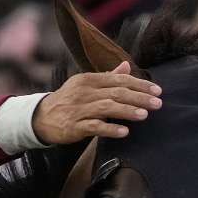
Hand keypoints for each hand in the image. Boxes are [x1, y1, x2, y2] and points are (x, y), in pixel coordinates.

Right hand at [31, 61, 161, 144]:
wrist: (40, 118)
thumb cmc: (68, 101)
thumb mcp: (85, 85)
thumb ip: (107, 76)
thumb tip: (127, 66)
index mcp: (88, 80)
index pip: (118, 79)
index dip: (139, 84)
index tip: (157, 90)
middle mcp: (83, 92)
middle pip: (115, 92)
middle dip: (139, 97)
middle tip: (158, 103)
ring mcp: (78, 109)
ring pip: (107, 108)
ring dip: (127, 111)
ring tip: (144, 115)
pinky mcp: (74, 126)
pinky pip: (94, 127)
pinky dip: (110, 128)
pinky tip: (124, 132)